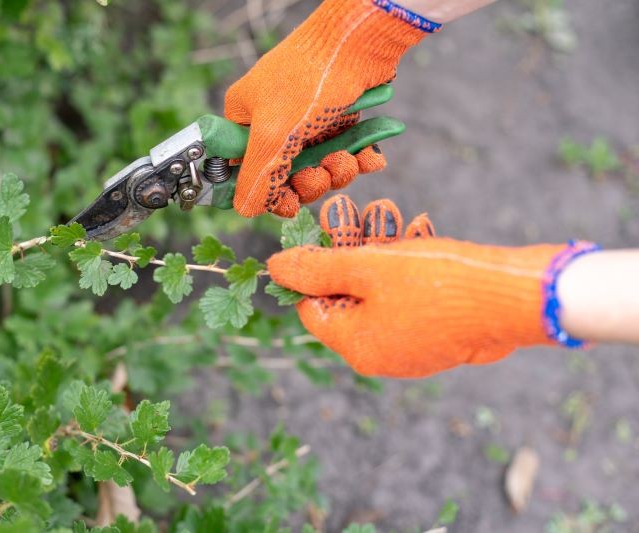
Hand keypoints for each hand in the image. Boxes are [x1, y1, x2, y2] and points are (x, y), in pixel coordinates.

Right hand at [225, 0, 434, 217]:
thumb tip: (242, 209)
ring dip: (337, 171)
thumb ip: (257, 176)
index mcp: (246, 121)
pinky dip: (358, 158)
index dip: (270, 193)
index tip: (289, 203)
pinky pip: (345, 151)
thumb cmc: (308, 79)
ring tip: (347, 159)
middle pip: (288, 175)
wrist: (360, 41)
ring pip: (320, 167)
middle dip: (310, 181)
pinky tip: (369, 157)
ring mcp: (308, 121)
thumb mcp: (273, 134)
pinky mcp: (338, 118)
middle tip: (322, 174)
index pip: (249, 172)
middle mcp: (274, 122)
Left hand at [268, 195, 586, 377]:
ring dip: (381, 256)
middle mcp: (380, 356)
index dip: (311, 270)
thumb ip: (318, 268)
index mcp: (356, 345)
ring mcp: (412, 350)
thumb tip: (276, 268)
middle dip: (351, 255)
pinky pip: (409, 301)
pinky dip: (407, 270)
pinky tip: (418, 236)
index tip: (322, 234)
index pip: (311, 309)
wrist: (515, 299)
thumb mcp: (368, 267)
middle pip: (347, 300)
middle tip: (357, 218)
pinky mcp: (439, 338)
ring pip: (379, 296)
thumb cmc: (438, 284)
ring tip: (393, 219)